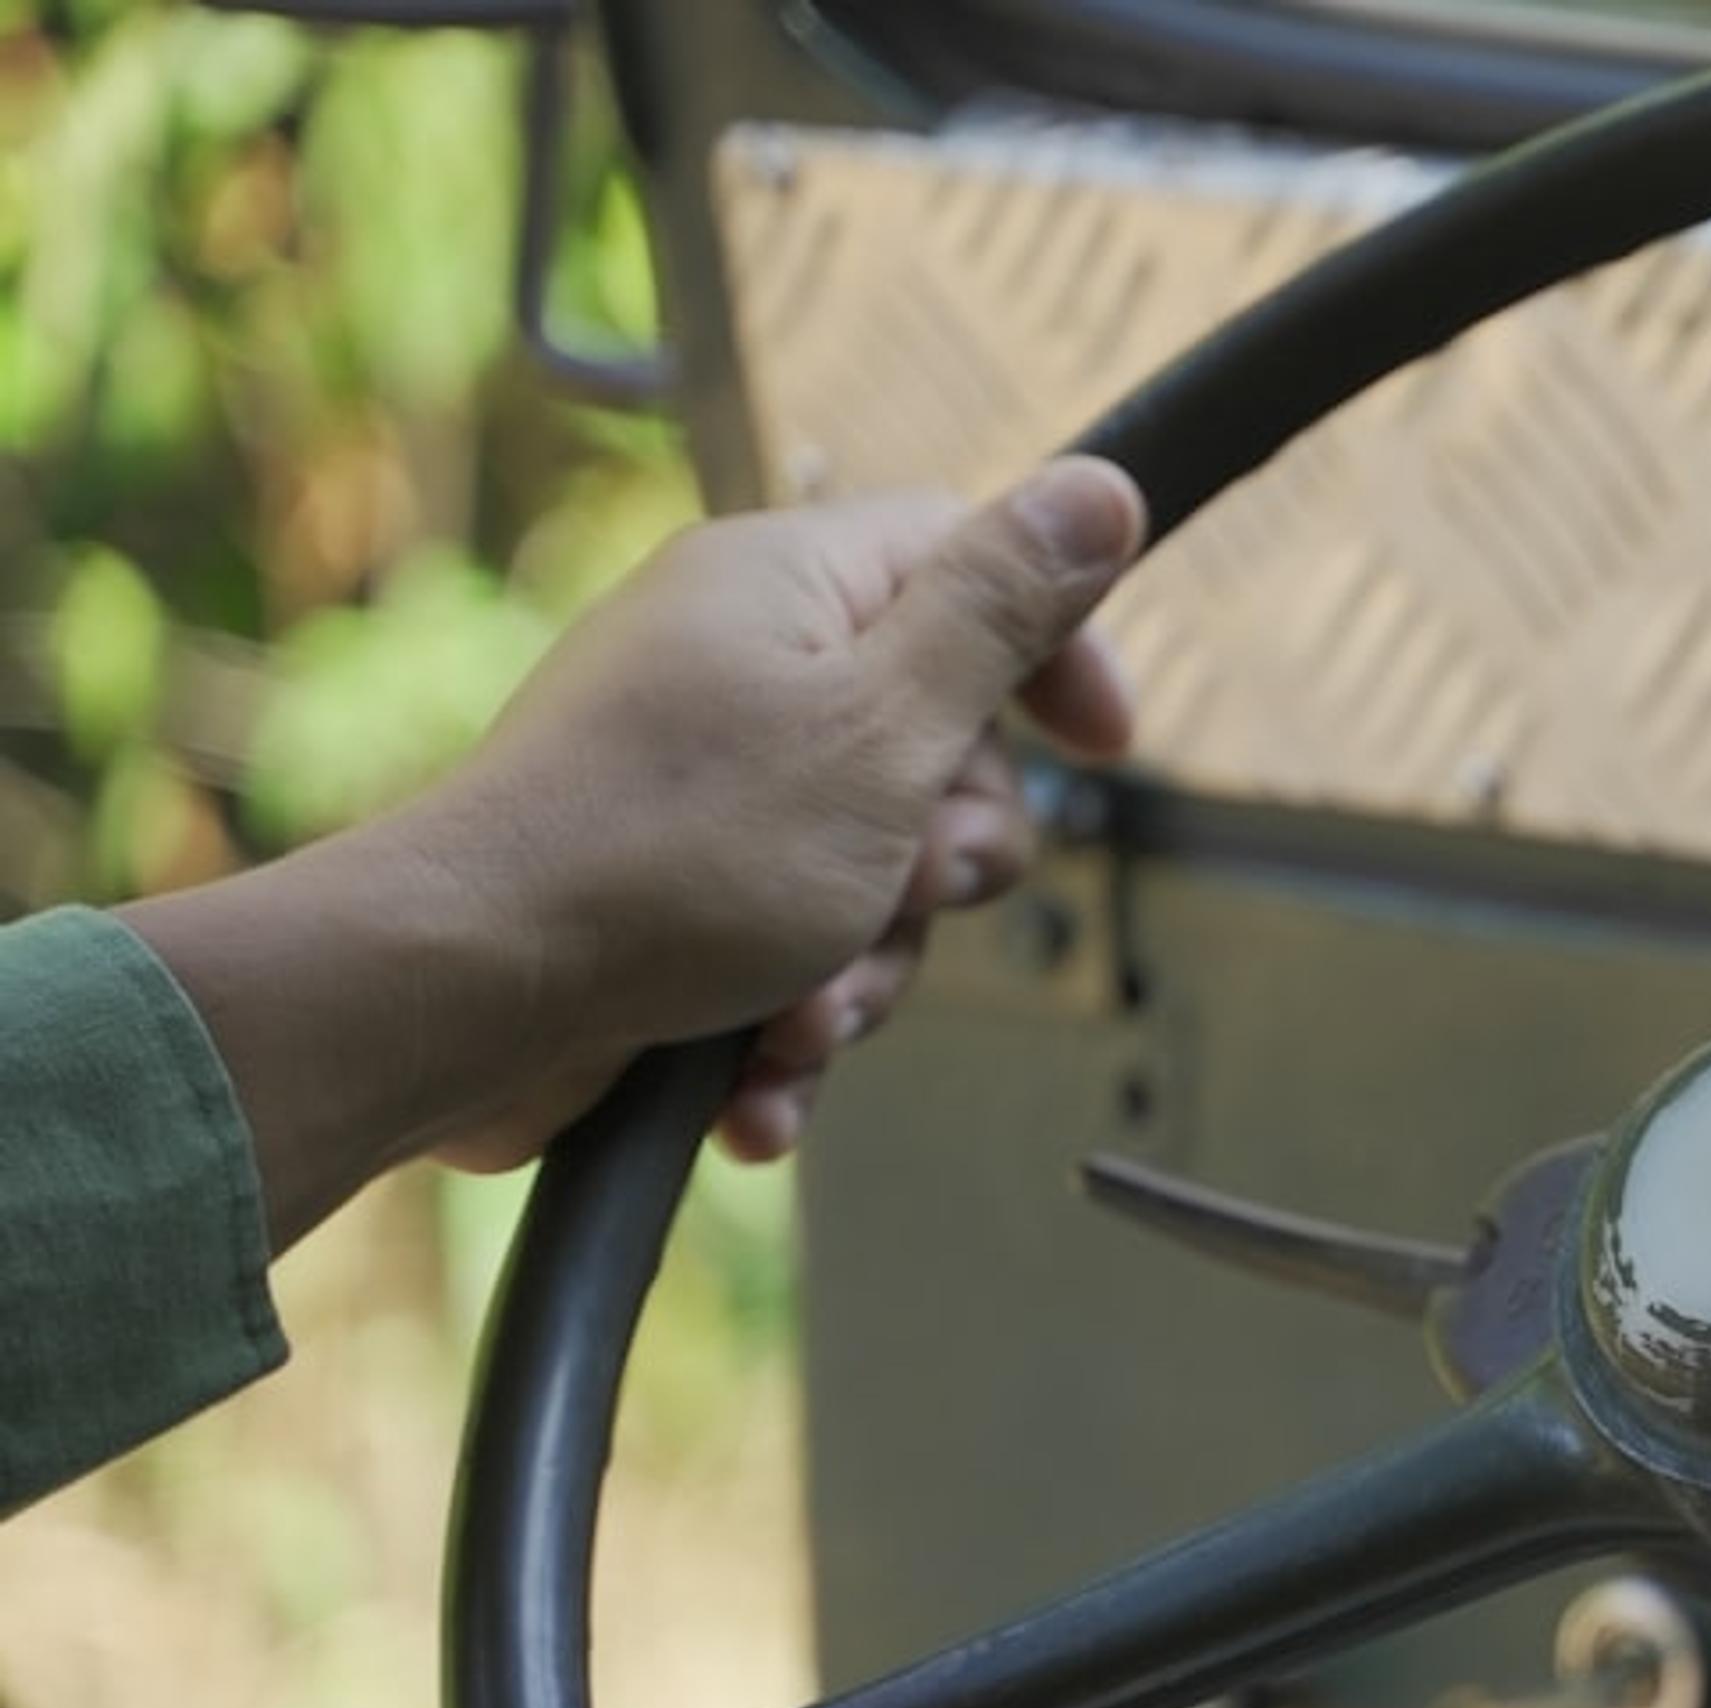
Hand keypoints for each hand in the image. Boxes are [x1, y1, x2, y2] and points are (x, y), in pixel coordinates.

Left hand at [414, 458, 1146, 1165]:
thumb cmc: (672, 855)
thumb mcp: (885, 725)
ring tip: (800, 1012)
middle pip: (942, 752)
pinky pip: (790, 948)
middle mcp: (739, 668)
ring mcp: (701, 787)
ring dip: (865, 968)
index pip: (970, 563)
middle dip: (945, 865)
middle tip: (907, 888)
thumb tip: (1100, 485)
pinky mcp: (669, 895)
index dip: (1056, 653)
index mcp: (788, 586)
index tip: (1106, 747)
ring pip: (875, 876)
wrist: (466, 997)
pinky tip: (759, 1080)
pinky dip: (789, 1022)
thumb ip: (1001, 610)